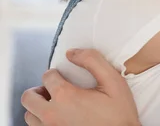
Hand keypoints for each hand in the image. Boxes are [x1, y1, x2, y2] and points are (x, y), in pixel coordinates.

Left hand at [21, 49, 139, 125]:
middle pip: (29, 98)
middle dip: (39, 90)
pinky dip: (43, 121)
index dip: (56, 73)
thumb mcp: (113, 81)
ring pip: (29, 116)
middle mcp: (52, 115)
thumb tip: (72, 53)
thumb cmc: (119, 114)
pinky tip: (59, 118)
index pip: (47, 77)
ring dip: (39, 107)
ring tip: (54, 105)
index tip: (63, 76)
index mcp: (66, 97)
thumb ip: (93, 60)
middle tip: (53, 89)